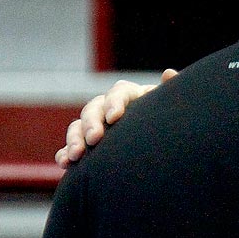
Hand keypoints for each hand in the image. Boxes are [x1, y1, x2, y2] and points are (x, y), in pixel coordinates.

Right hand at [55, 69, 177, 166]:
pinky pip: (71, 146)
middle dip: (91, 124)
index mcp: (132, 95)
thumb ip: (172, 92)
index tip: (114, 118)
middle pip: (94, 109)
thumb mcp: (173, 108)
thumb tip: (168, 73)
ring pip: (78, 126)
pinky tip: (65, 164)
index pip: (119, 93)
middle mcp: (110, 107)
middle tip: (94, 140)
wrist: (165, 144)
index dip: (115, 103)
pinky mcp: (88, 143)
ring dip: (74, 139)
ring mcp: (97, 124)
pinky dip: (65, 153)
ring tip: (76, 156)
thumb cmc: (171, 121)